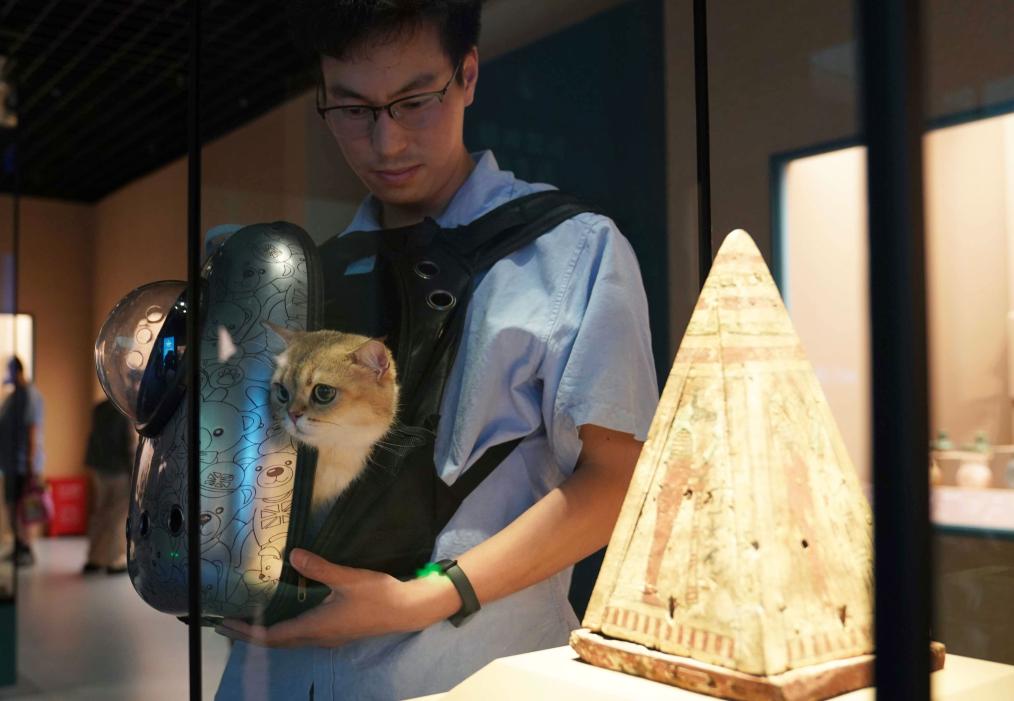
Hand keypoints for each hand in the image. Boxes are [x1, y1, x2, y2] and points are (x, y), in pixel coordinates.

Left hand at [215, 549, 458, 647]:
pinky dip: (283, 628)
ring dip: (266, 632)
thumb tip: (292, 555)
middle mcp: (318, 636)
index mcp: (316, 627)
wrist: (406, 610)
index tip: (227, 623)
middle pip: (276, 641)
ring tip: (250, 619)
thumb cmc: (377, 595)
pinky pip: (300, 634)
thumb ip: (320, 568)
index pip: (272, 635)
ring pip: (289, 639)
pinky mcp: (336, 631)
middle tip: (228, 622)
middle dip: (250, 634)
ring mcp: (328, 636)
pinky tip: (284, 613)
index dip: (248, 631)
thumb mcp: (348, 578)